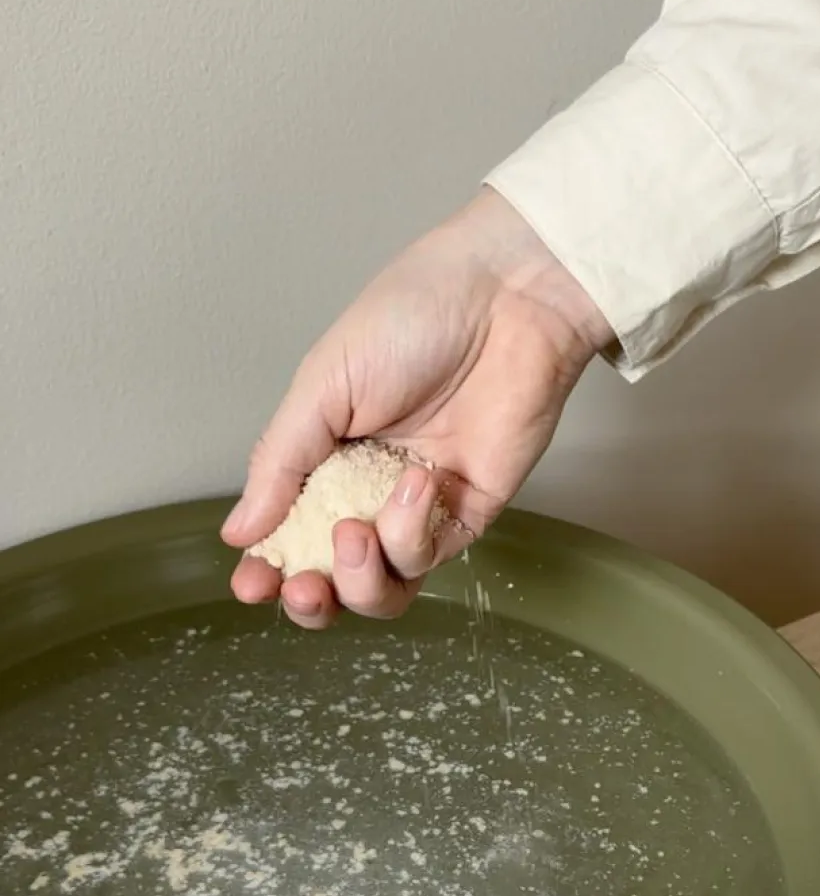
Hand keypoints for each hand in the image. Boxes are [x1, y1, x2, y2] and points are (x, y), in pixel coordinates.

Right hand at [221, 188, 612, 628]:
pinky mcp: (469, 512)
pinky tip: (415, 483)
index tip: (252, 583)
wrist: (503, 298)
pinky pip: (431, 556)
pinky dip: (412, 534)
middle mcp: (369, 490)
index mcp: (324, 457)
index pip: (289, 532)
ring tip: (355, 532)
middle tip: (303, 585)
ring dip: (360, 577)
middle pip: (335, 578)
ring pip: (385, 587)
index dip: (268, 567)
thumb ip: (280, 462)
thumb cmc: (411, 316)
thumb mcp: (322, 385)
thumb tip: (240, 531)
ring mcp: (420, 507)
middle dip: (313, 596)